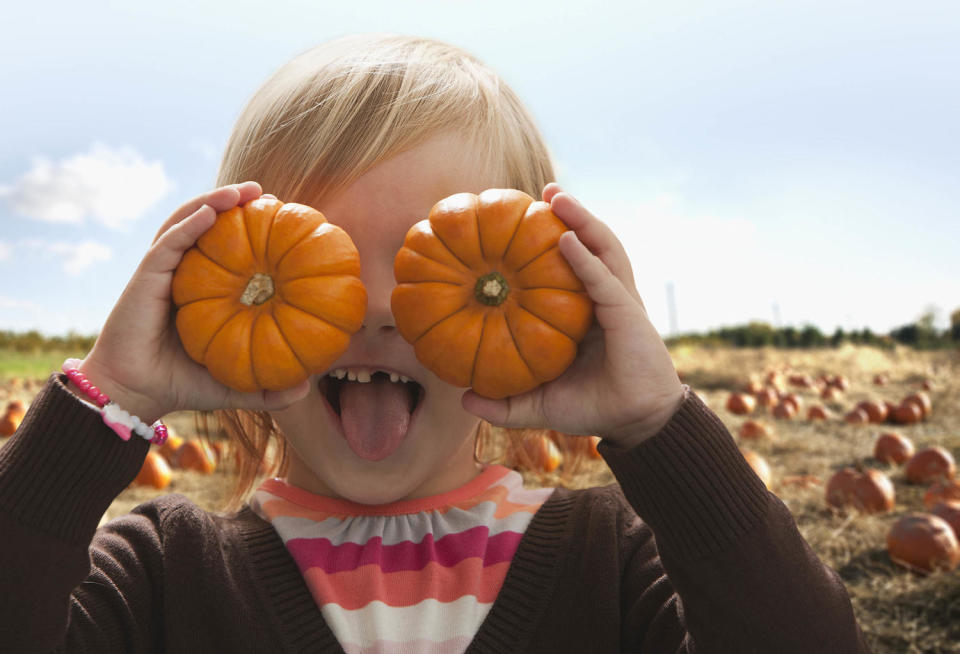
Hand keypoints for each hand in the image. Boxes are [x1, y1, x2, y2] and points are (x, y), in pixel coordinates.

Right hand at [75, 184, 308, 423]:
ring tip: (243, 189)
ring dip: (213, 200)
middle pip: (207, 226)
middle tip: (264, 192)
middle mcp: (183, 274)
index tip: (281, 217)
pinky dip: (190, 223)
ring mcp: (163, 272)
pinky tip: (211, 212)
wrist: (136, 394)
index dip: (250, 230)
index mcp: (203, 291)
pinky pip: (169, 242)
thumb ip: (270, 388)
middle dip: (233, 203)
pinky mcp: (145, 276)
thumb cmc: (183, 385)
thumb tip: (308, 387)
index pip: (227, 251)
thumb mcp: (235, 385)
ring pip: (187, 223)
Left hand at [461, 183, 683, 449]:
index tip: (523, 218)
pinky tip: (565, 240)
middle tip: (546, 190)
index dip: (552, 239)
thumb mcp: (538, 403)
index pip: (571, 265)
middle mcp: (605, 298)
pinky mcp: (629, 315)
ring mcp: (620, 302)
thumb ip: (503, 403)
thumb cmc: (592, 408)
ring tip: (557, 196)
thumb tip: (462, 397)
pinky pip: (605, 281)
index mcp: (587, 311)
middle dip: (572, 214)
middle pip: (592, 244)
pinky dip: (585, 259)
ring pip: (604, 249)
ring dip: (582, 219)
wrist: (634, 424)